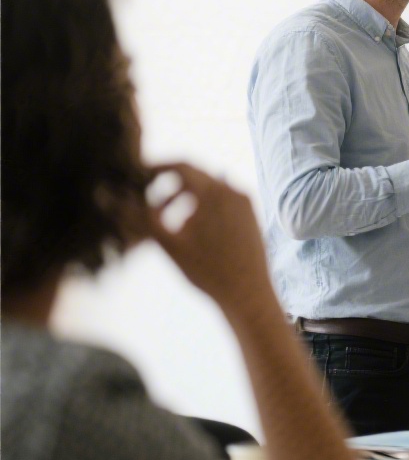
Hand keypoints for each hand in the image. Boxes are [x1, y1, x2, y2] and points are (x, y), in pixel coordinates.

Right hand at [145, 163, 272, 306]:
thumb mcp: (167, 243)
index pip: (181, 165)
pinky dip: (204, 206)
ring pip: (209, 188)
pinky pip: (223, 200)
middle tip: (150, 202)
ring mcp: (245, 202)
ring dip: (186, 197)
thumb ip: (137, 216)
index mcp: (213, 191)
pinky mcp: (252, 214)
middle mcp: (233, 190)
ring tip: (169, 221)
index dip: (156, 168)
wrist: (249, 295)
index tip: (139, 175)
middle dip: (169, 186)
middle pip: (195, 176)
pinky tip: (192, 229)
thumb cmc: (206, 271)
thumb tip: (105, 197)